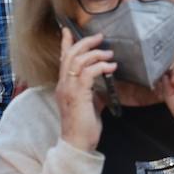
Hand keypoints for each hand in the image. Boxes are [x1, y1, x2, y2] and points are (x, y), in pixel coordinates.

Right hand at [56, 27, 114, 152]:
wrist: (78, 143)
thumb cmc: (84, 126)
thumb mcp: (88, 102)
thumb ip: (91, 89)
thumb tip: (103, 78)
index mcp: (64, 85)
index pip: (62, 59)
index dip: (65, 43)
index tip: (67, 30)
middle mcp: (63, 85)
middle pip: (70, 55)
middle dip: (85, 42)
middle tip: (99, 37)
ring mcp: (69, 89)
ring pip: (78, 60)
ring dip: (96, 54)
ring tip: (109, 54)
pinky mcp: (78, 94)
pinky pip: (88, 72)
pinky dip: (101, 66)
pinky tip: (111, 67)